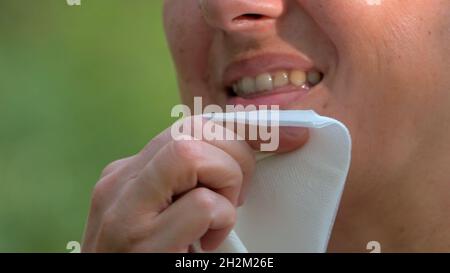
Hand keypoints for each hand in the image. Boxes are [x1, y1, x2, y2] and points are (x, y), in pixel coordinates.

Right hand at [82, 117, 256, 251]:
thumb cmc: (154, 255)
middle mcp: (120, 184)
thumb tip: (244, 148)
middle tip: (237, 195)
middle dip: (236, 155)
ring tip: (217, 220)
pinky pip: (202, 205)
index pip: (188, 127)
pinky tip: (207, 245)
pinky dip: (221, 221)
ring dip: (227, 184)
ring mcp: (124, 212)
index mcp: (128, 174)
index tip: (287, 133)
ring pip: (192, 154)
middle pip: (193, 130)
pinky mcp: (140, 244)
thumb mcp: (164, 210)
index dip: (242, 129)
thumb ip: (186, 180)